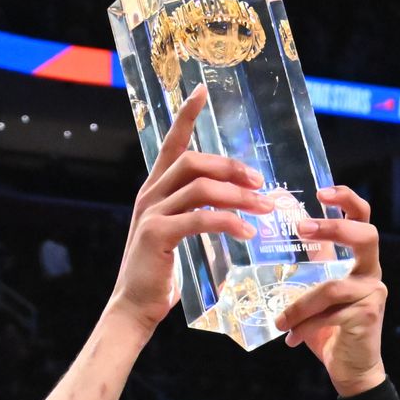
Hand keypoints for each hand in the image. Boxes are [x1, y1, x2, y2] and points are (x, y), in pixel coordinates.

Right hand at [108, 84, 272, 335]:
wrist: (133, 307)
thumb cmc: (161, 274)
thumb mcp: (178, 235)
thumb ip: (196, 213)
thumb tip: (232, 201)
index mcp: (155, 191)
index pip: (171, 144)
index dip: (186, 116)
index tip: (202, 91)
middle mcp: (150, 196)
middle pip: (193, 162)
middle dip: (231, 167)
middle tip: (260, 182)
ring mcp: (150, 214)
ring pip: (200, 188)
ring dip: (238, 196)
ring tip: (265, 208)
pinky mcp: (156, 235)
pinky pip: (200, 219)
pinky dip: (228, 222)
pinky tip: (247, 232)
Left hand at [272, 186, 386, 395]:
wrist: (350, 369)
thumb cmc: (329, 328)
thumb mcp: (314, 289)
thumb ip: (307, 263)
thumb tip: (276, 230)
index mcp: (359, 261)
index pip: (362, 218)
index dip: (347, 200)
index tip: (321, 191)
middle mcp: (371, 272)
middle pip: (366, 236)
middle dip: (334, 228)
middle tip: (301, 227)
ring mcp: (373, 293)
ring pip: (332, 287)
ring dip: (299, 305)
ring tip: (280, 321)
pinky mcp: (367, 315)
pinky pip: (328, 315)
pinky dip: (304, 326)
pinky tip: (291, 338)